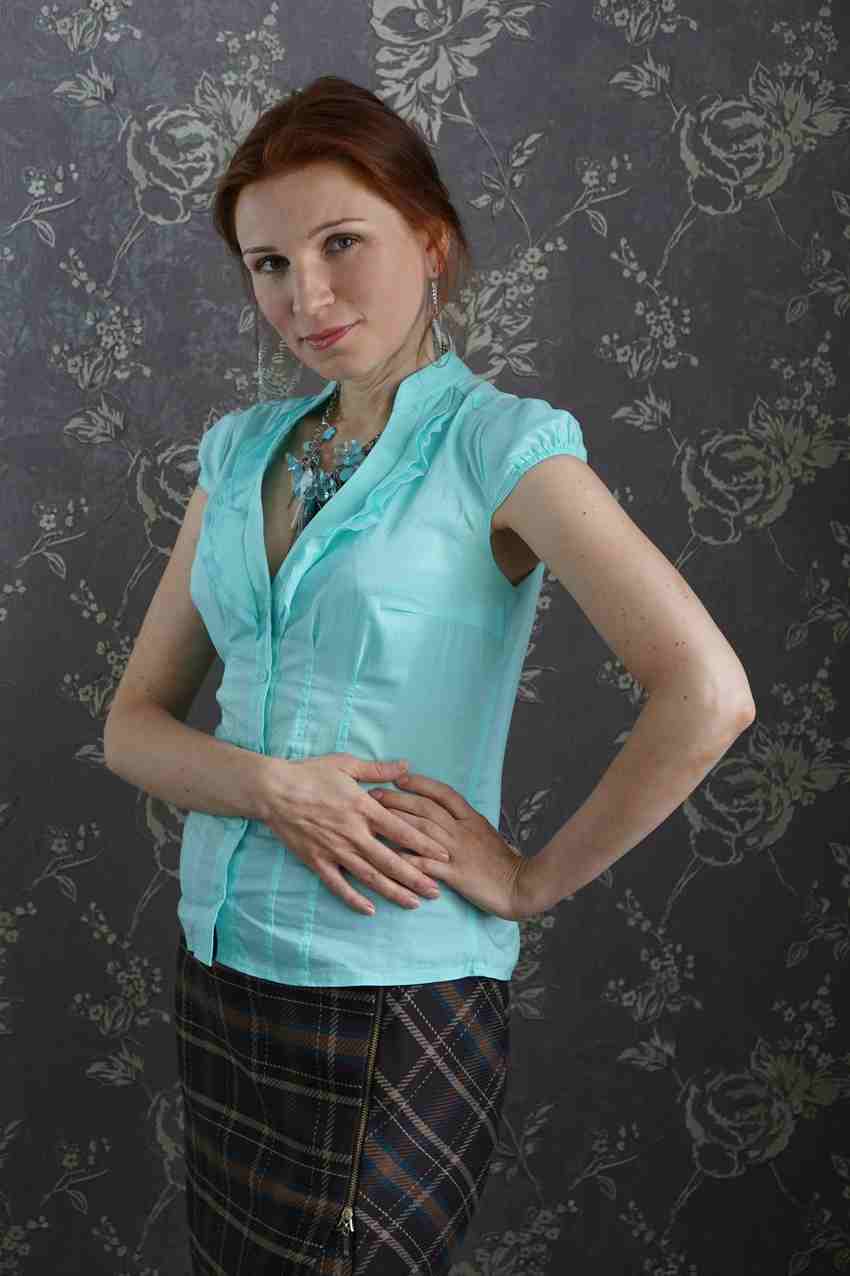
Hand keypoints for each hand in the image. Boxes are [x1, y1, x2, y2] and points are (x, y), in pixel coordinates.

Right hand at [258, 752, 455, 915]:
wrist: (272, 791)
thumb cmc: (310, 774)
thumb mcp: (346, 764)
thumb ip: (378, 770)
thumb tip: (405, 766)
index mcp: (363, 808)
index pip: (401, 830)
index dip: (424, 845)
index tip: (444, 856)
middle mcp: (353, 833)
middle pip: (390, 861)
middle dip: (416, 877)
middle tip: (436, 891)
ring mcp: (334, 850)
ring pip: (369, 877)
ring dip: (393, 891)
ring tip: (414, 903)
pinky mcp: (317, 861)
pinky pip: (338, 885)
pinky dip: (354, 899)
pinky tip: (370, 910)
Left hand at [369, 771, 545, 921]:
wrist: (521, 885)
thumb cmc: (504, 862)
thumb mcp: (487, 833)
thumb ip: (467, 823)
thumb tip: (447, 812)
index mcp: (471, 818)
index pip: (443, 793)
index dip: (420, 784)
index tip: (399, 778)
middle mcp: (462, 830)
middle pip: (426, 809)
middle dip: (397, 800)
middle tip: (373, 794)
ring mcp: (458, 851)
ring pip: (422, 830)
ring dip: (395, 822)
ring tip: (373, 818)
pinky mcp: (455, 874)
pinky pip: (426, 864)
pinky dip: (406, 858)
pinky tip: (387, 854)